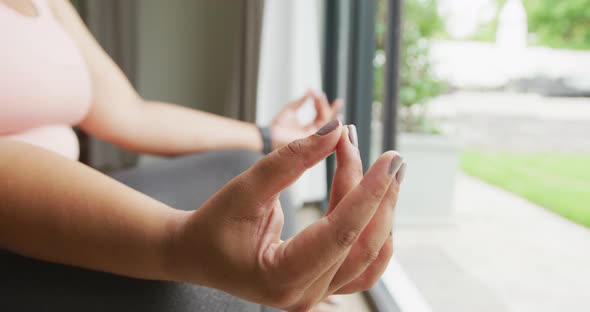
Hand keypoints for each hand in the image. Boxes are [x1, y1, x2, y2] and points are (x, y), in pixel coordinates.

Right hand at [168, 120, 404, 310]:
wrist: (196, 254)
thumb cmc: (213, 224)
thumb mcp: (246, 188)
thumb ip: (290, 160)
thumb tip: (336, 131)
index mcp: (281, 277)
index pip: (340, 232)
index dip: (368, 192)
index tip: (390, 159)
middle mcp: (303, 295)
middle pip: (361, 242)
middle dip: (378, 195)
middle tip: (389, 156)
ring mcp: (315, 296)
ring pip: (369, 255)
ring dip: (381, 212)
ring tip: (386, 173)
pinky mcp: (321, 285)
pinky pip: (363, 265)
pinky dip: (374, 232)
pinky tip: (378, 202)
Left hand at [270, 89, 342, 149]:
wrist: (269, 136)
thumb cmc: (277, 126)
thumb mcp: (290, 111)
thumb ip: (301, 102)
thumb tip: (310, 91)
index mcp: (308, 129)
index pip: (321, 118)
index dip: (323, 106)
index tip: (322, 95)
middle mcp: (312, 135)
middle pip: (327, 122)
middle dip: (332, 111)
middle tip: (339, 102)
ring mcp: (313, 138)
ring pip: (326, 124)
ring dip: (328, 111)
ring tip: (329, 100)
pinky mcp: (313, 140)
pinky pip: (325, 130)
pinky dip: (330, 121)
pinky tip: (336, 114)